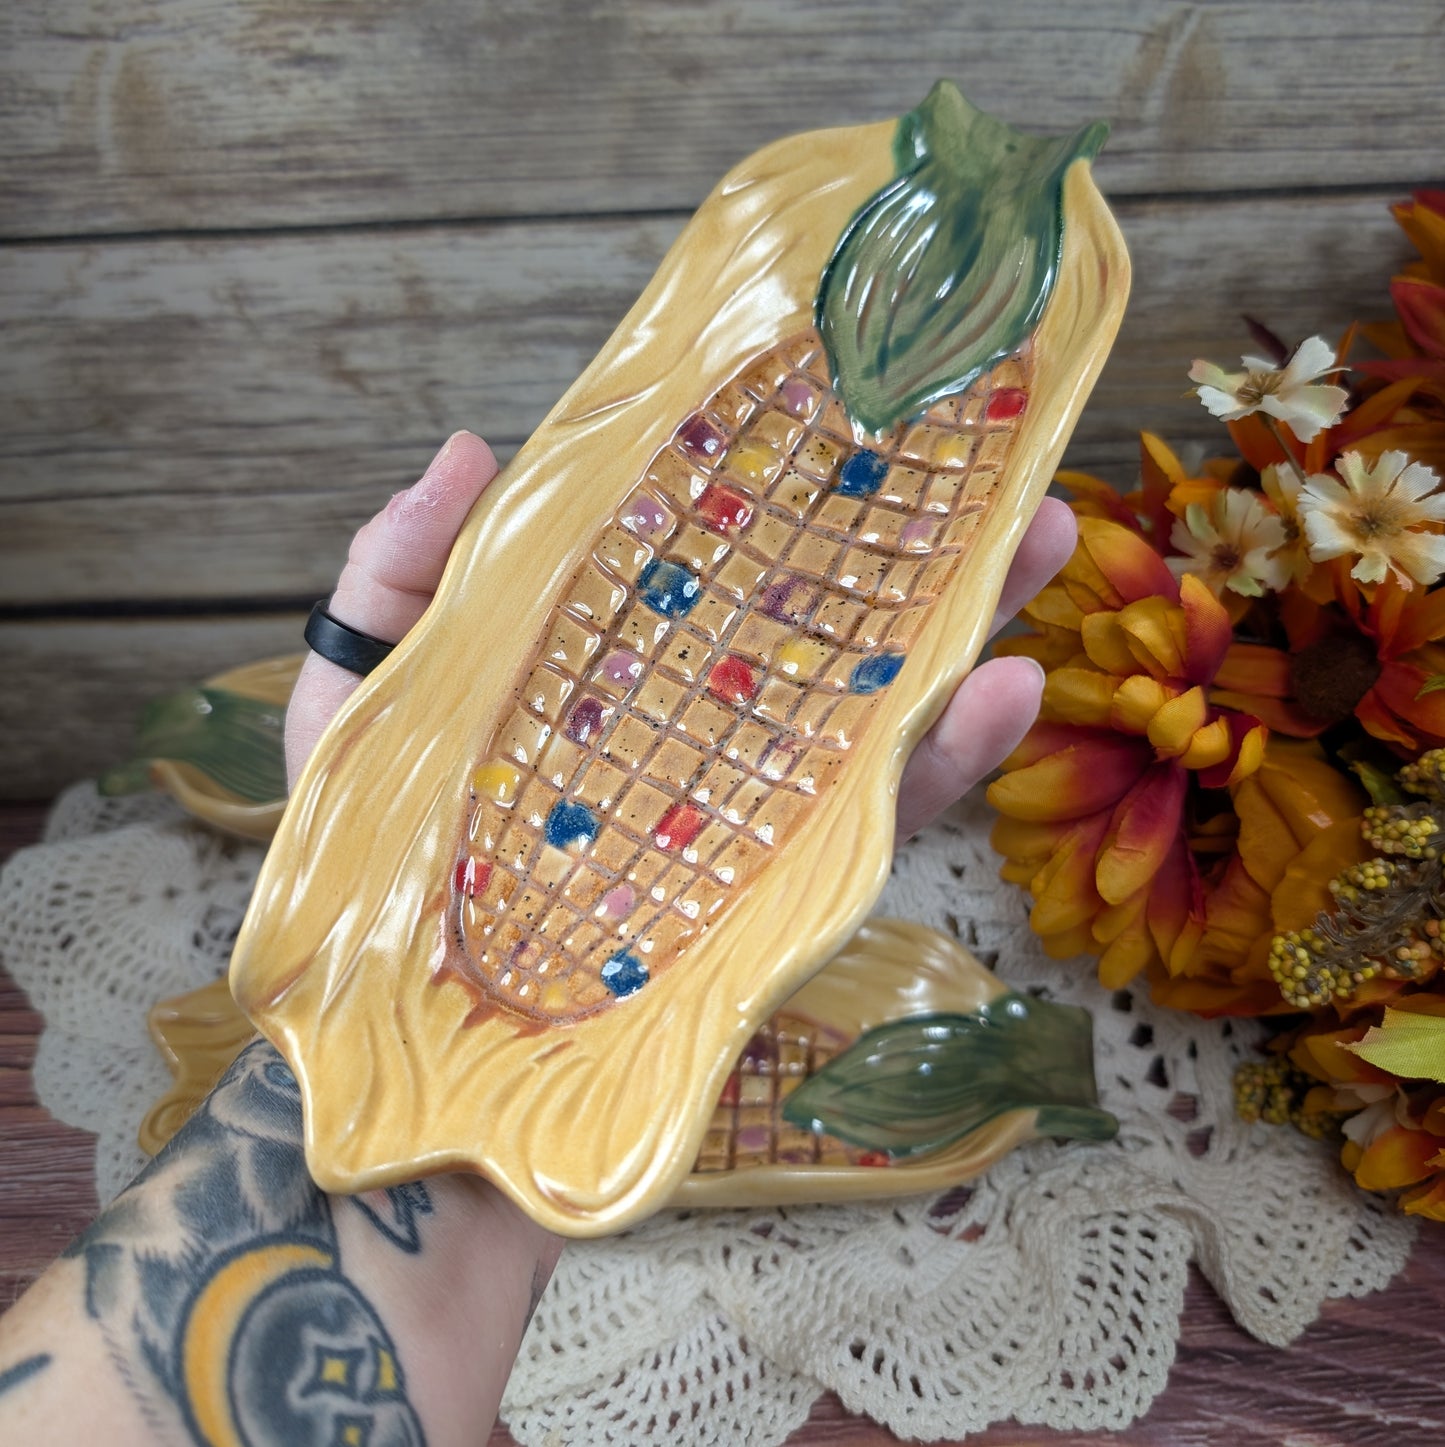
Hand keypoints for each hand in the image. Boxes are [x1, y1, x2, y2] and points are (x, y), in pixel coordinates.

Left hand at [288, 431, 1074, 834]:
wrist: (409, 1056)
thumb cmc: (367, 874)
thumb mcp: (364, 705)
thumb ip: (402, 577)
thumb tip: (476, 447)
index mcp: (615, 672)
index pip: (710, 565)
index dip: (779, 491)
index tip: (846, 408)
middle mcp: (698, 731)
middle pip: (819, 623)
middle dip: (910, 542)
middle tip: (988, 456)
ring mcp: (746, 814)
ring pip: (876, 710)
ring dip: (964, 626)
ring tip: (1034, 538)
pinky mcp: (778, 901)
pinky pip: (876, 828)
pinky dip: (948, 763)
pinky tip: (1003, 690)